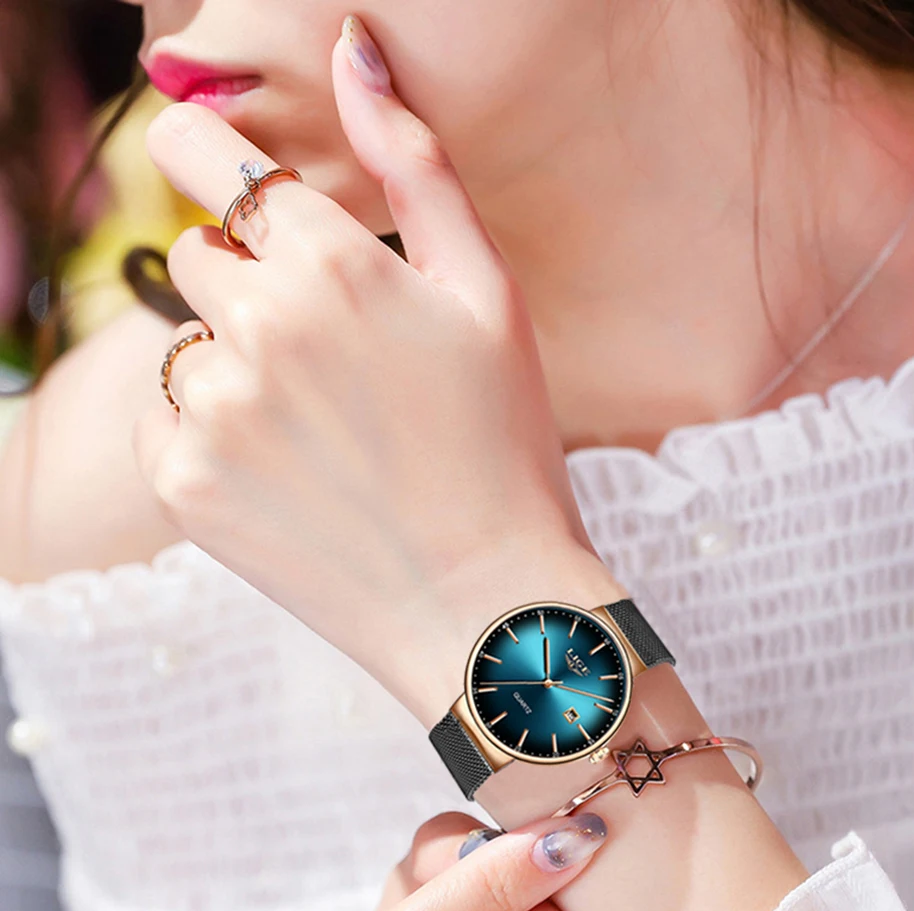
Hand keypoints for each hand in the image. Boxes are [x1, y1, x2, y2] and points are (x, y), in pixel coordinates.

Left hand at [133, 15, 621, 725]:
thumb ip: (416, 165)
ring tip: (319, 436)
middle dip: (250, 287)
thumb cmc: (501, 447)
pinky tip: (285, 476)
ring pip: (184, 345)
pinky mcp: (182, 485)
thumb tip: (354, 49)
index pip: (212, 157)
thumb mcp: (486, 294)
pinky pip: (162, 420)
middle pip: (201, 255)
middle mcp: (257, 325)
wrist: (481, 603)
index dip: (204, 154)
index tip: (205, 163)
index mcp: (330, 262)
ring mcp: (212, 410)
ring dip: (234, 371)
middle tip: (326, 360)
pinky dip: (207, 439)